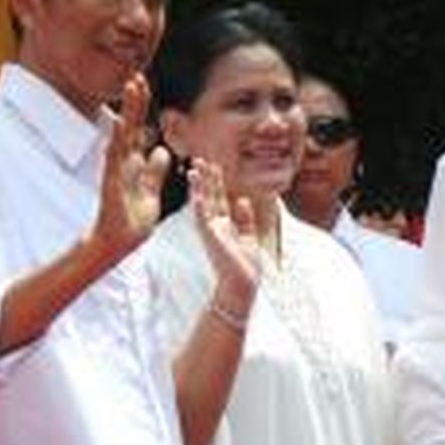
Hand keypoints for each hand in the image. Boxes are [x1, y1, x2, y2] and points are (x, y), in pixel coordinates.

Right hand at [89, 72, 170, 264]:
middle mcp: (123, 163)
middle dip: (134, 102)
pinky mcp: (112, 183)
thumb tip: (161, 150)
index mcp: (134, 164)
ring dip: (128, 112)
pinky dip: (119, 141)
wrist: (120, 242)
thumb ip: (154, 172)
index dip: (141, 110)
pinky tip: (121, 124)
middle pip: (130, 126)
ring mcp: (116, 170)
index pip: (139, 131)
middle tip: (137, 76)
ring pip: (123, 135)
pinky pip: (116, 158)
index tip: (144, 87)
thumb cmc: (133, 219)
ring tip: (131, 89)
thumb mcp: (151, 191)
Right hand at [188, 158, 261, 315]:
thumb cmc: (245, 266)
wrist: (242, 285)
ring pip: (203, 203)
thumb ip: (245, 219)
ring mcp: (211, 231)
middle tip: (200, 160)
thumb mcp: (248, 237)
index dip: (215, 182)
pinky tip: (197, 193)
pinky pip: (203, 219)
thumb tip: (241, 199)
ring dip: (199, 186)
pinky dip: (200, 206)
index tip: (212, 166)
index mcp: (225, 225)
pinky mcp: (210, 238)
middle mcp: (216, 226)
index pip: (219, 198)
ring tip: (195, 169)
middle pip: (209, 196)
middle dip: (205, 178)